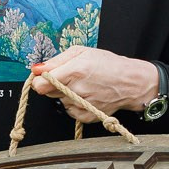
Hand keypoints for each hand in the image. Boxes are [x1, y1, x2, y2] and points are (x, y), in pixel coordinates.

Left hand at [29, 47, 159, 119]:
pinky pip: (70, 110)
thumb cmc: (108, 64)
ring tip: (83, 85)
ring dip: (65, 94)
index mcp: (75, 71)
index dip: (39, 80)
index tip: (43, 76)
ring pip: (59, 101)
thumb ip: (56, 61)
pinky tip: (86, 95)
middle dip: (53, 84)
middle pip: (48, 93)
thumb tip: (36, 69)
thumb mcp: (82, 52)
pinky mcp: (87, 116)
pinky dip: (74, 104)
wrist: (131, 82)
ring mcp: (82, 105)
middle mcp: (78, 90)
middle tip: (69, 77)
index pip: (40, 84)